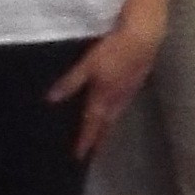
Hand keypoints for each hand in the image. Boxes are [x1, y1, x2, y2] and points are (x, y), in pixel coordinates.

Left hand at [46, 18, 165, 160]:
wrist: (144, 38)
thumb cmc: (113, 50)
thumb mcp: (87, 65)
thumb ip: (71, 82)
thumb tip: (51, 99)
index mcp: (103, 97)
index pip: (92, 125)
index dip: (85, 141)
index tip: (79, 157)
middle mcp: (117, 99)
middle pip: (107, 124)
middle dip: (100, 139)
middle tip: (95, 152)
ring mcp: (129, 91)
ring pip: (117, 115)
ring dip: (110, 127)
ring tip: (104, 135)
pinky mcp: (137, 82)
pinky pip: (124, 104)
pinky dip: (117, 112)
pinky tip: (117, 108)